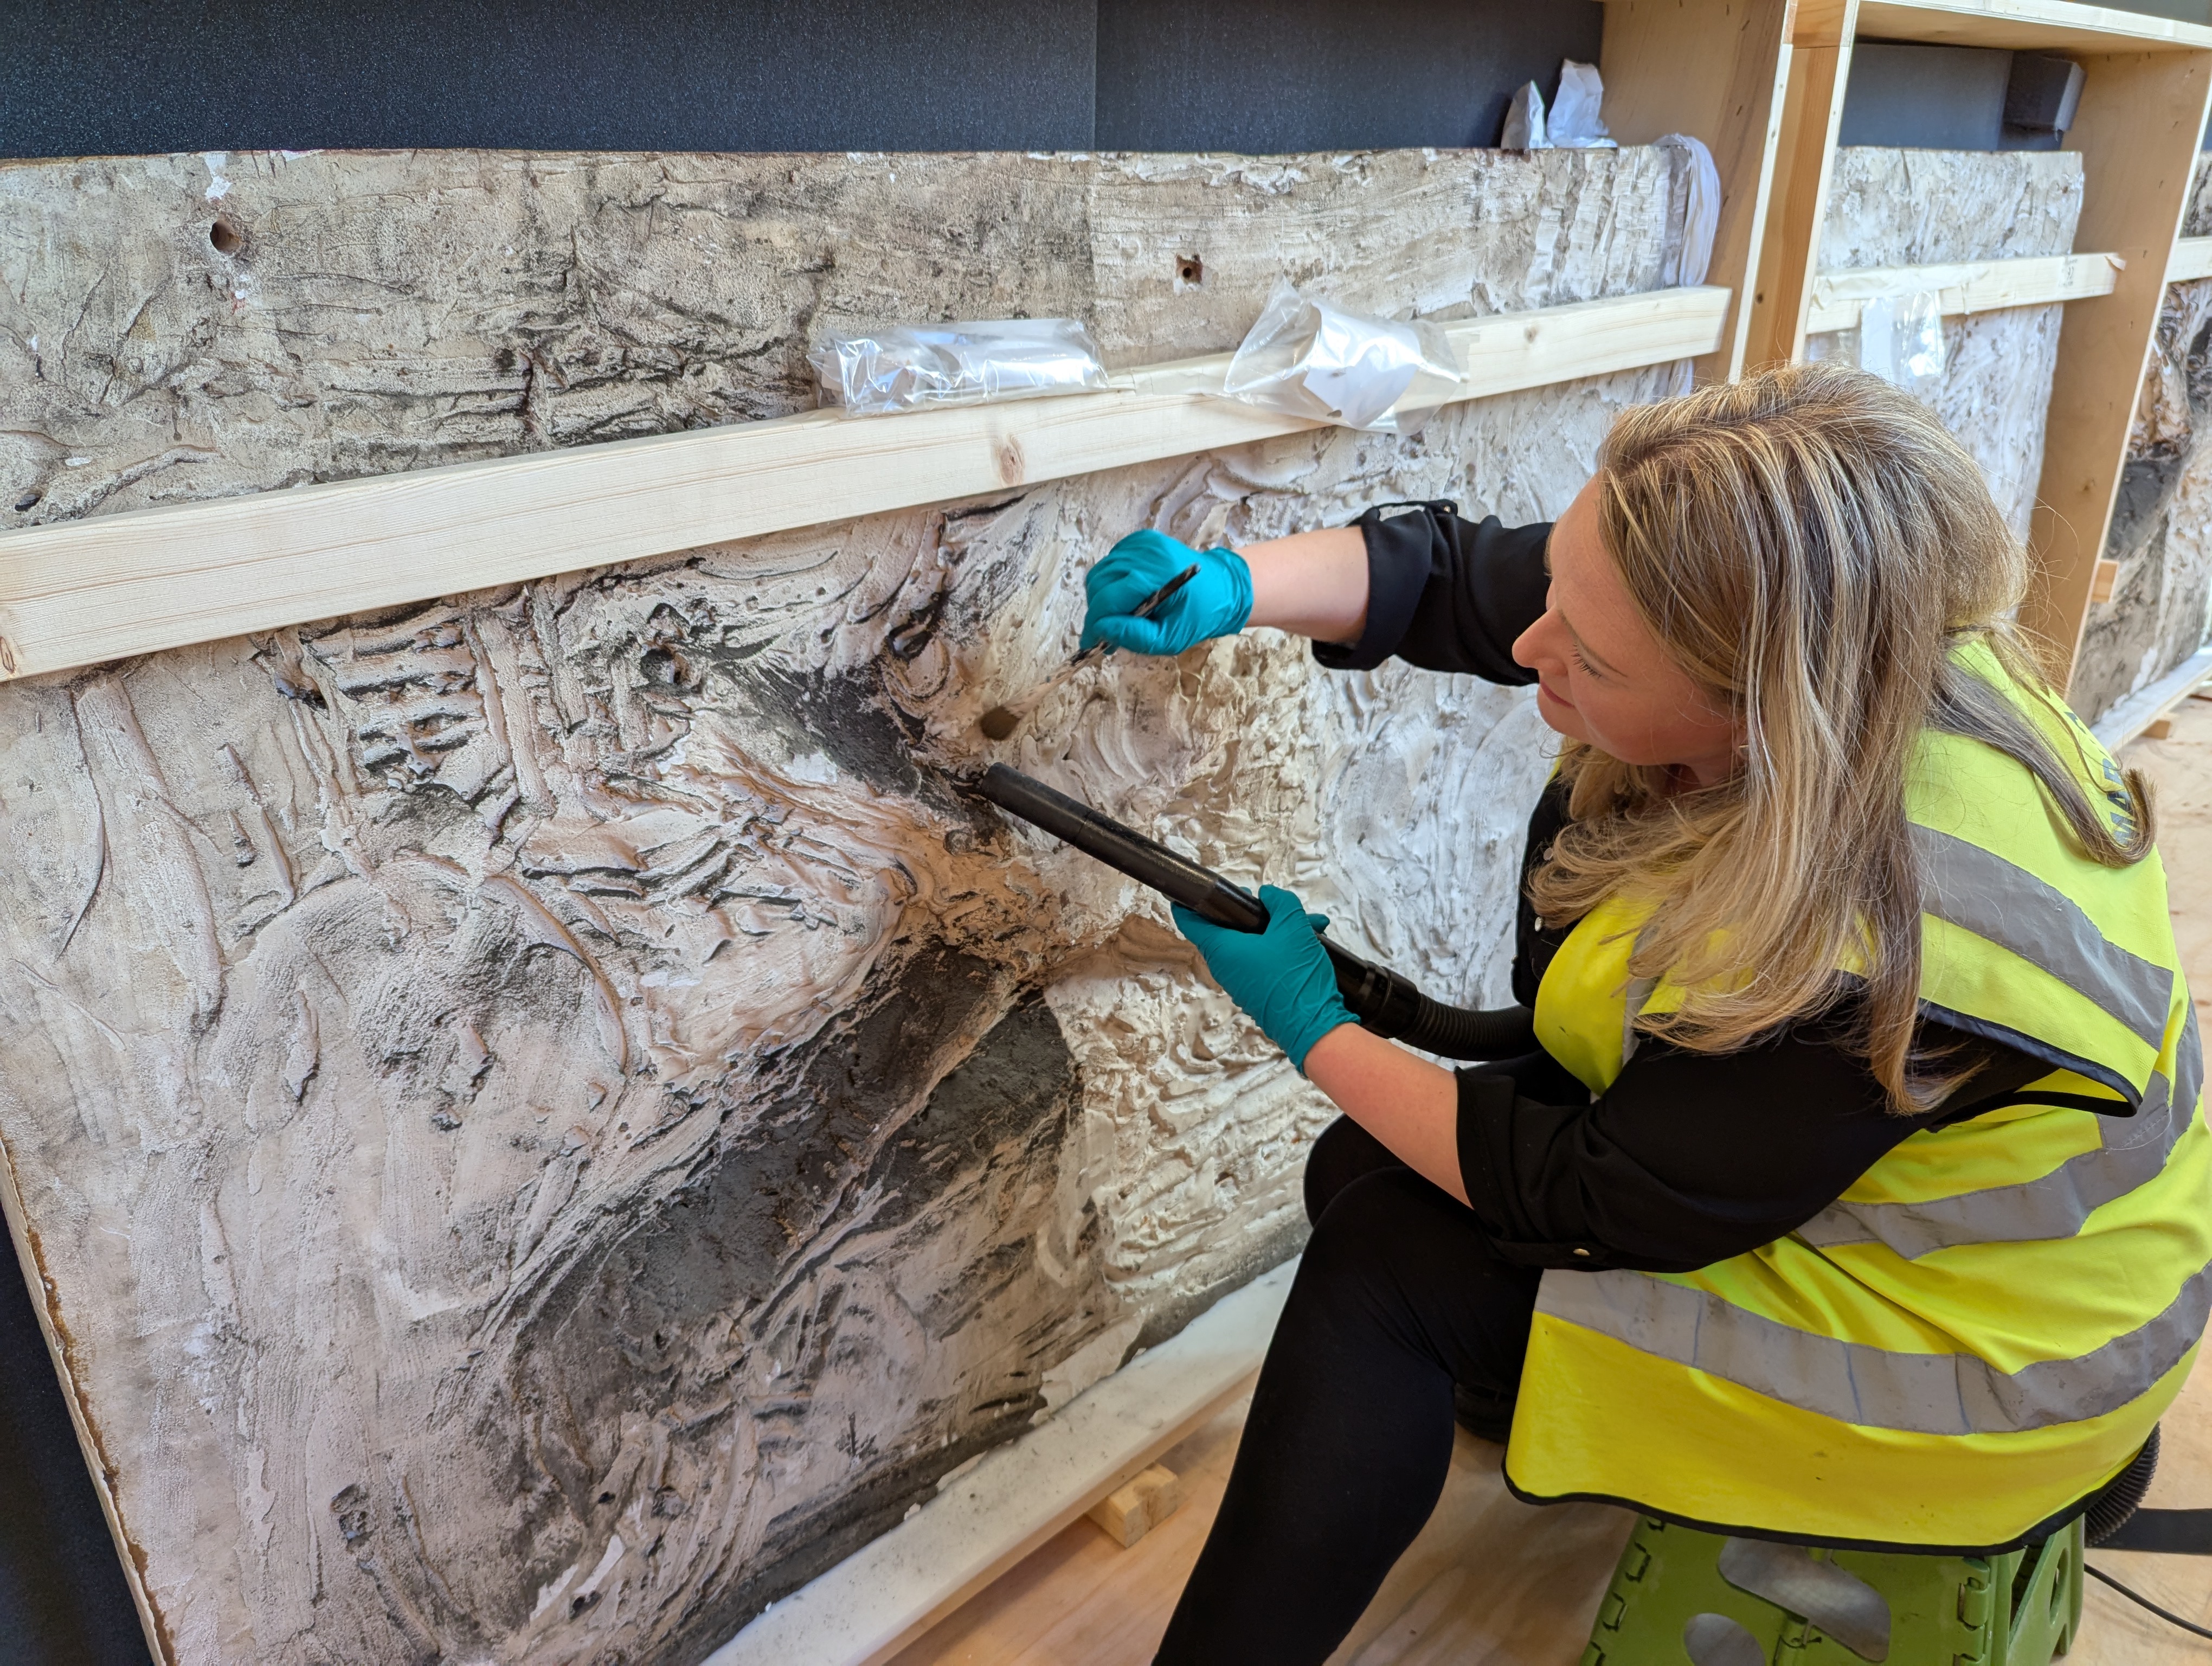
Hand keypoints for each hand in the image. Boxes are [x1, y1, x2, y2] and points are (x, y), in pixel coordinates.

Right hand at [1081, 530, 1251, 654]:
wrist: (1222, 588)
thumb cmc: (1197, 617)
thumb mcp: (1170, 639)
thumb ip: (1134, 636)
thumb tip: (1101, 629)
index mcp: (1155, 576)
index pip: (1108, 599)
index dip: (1095, 624)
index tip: (1091, 643)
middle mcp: (1145, 553)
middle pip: (1099, 584)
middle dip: (1097, 611)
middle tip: (1107, 633)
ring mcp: (1142, 543)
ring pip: (1100, 572)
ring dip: (1102, 596)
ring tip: (1118, 616)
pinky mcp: (1140, 540)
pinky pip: (1110, 562)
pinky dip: (1111, 581)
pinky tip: (1127, 595)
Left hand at [1172, 885, 1356, 1072]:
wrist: (1315, 1028)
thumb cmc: (1297, 980)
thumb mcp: (1293, 927)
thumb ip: (1280, 902)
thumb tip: (1268, 894)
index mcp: (1222, 949)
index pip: (1190, 921)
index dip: (1189, 900)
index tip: (1194, 887)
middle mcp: (1225, 967)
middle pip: (1226, 928)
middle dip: (1252, 911)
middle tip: (1272, 902)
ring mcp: (1240, 981)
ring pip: (1251, 942)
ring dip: (1277, 928)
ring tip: (1310, 922)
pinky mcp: (1257, 990)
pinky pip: (1263, 959)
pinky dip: (1282, 946)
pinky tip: (1311, 940)